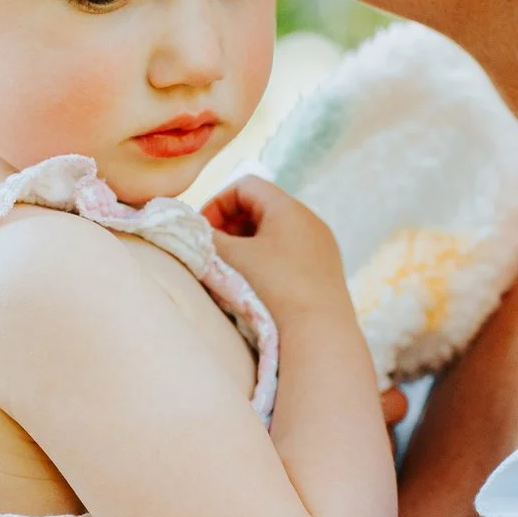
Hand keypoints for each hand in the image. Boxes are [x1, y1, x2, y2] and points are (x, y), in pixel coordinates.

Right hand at [201, 177, 348, 316]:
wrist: (319, 331)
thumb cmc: (273, 287)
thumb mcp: (231, 258)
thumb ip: (205, 237)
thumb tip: (192, 229)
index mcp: (288, 207)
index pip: (245, 185)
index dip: (218, 203)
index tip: (204, 232)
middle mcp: (309, 219)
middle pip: (260, 207)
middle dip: (231, 225)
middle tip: (214, 251)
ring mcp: (321, 244)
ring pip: (275, 232)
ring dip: (248, 245)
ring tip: (233, 271)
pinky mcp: (326, 268)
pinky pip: (291, 252)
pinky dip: (268, 260)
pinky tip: (258, 286)